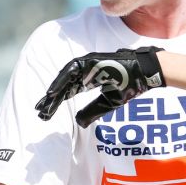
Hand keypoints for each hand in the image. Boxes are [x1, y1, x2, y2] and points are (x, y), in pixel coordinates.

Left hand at [35, 47, 164, 126]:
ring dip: (54, 90)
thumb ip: (93, 111)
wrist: (146, 74)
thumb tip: (78, 122)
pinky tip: (52, 93)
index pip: (68, 91)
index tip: (45, 113)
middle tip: (39, 111)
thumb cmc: (130, 85)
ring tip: (44, 103)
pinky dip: (61, 81)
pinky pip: (71, 71)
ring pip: (65, 78)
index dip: (57, 102)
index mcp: (89, 80)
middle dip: (51, 99)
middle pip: (64, 85)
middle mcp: (85, 72)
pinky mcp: (91, 61)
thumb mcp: (108, 103)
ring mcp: (88, 65)